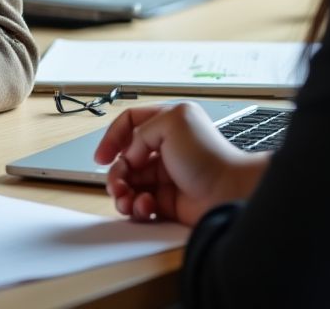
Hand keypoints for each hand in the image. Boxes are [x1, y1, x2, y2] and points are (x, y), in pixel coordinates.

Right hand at [93, 102, 267, 226]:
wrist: (226, 192)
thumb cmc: (207, 156)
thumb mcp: (171, 123)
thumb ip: (141, 133)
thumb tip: (129, 156)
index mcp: (166, 122)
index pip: (129, 124)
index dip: (113, 138)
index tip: (102, 156)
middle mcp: (164, 148)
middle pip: (124, 159)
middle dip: (116, 173)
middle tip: (117, 184)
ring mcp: (164, 176)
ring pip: (128, 184)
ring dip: (122, 193)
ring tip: (127, 200)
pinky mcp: (165, 202)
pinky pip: (139, 204)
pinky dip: (137, 207)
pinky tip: (146, 206)